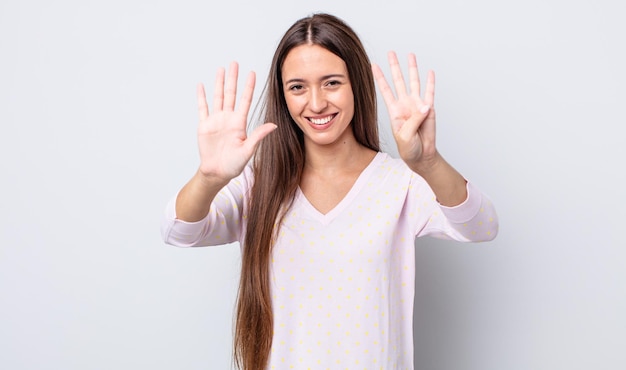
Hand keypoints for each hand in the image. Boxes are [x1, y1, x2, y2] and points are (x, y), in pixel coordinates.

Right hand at [196, 62, 275, 182]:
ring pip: (218, 97)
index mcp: (239, 123)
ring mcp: (216, 121)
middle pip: (231, 94)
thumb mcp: (248, 150)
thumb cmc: (234, 165)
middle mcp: (228, 119)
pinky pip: (202, 108)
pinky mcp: (204, 126)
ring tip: (221, 69)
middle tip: (235, 63)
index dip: (248, 86)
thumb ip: (258, 136)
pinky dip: (201, 97)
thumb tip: (273, 125)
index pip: (245, 100)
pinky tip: (201, 85)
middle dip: (233, 78)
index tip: (252, 73)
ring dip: (219, 83)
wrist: (217, 173)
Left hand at [372, 52, 436, 171]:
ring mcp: (417, 105)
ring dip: (412, 69)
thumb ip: (414, 120)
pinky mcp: (429, 109)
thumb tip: (425, 106)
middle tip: (391, 53)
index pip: (385, 90)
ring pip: (414, 82)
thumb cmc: (408, 148)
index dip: (379, 77)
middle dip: (395, 66)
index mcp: (394, 110)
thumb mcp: (404, 136)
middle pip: (399, 81)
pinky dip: (430, 82)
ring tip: (411, 56)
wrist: (421, 155)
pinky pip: (430, 93)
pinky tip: (430, 72)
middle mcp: (405, 104)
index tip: (372, 65)